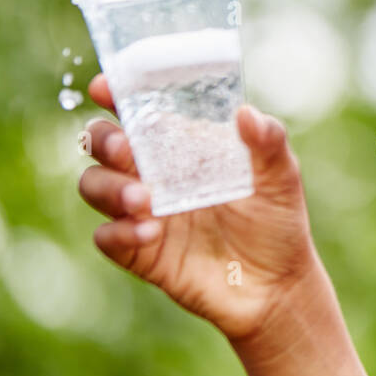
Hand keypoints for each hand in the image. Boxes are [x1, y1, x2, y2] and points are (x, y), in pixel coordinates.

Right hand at [78, 74, 329, 343]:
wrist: (276, 287)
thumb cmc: (277, 223)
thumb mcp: (281, 178)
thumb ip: (268, 143)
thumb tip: (245, 114)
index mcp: (184, 145)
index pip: (139, 109)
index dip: (116, 93)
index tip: (105, 87)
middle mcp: (155, 173)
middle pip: (102, 142)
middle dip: (103, 139)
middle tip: (126, 149)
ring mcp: (143, 212)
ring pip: (94, 185)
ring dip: (109, 187)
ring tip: (144, 200)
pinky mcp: (139, 252)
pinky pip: (106, 237)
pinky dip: (119, 232)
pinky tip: (151, 232)